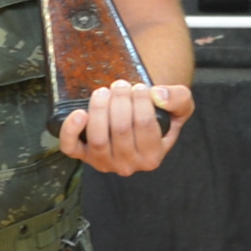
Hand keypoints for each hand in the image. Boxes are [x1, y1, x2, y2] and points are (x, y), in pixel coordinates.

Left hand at [57, 79, 191, 174]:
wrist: (135, 119)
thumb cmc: (157, 114)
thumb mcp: (179, 106)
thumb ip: (178, 99)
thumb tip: (158, 95)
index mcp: (152, 157)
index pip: (146, 126)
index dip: (141, 101)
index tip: (139, 87)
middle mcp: (128, 165)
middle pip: (121, 130)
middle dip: (120, 101)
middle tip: (120, 85)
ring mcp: (103, 162)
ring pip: (98, 137)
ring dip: (100, 109)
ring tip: (104, 92)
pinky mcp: (82, 155)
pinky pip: (71, 147)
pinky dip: (72, 130)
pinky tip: (79, 113)